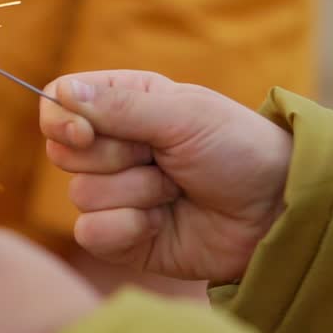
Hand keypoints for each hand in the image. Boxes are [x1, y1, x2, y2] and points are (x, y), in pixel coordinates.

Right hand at [40, 70, 292, 283]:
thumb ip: (119, 107)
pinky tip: (164, 223)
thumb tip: (59, 93)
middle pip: (62, 153)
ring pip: (82, 197)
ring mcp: (116, 194)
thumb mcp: (183, 115)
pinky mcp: (123, 238)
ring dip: (137, 194)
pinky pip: (93, 234)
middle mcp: (113, 147)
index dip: (62, 119)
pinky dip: (129, 229)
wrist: (274, 210)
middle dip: (116, 159)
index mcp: (124, 103)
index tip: (87, 132)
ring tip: (178, 190)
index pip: (58, 104)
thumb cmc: (237, 149)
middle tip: (164, 158)